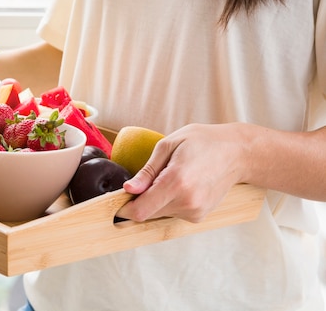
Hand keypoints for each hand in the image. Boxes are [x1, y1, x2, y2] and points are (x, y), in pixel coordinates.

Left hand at [117, 123, 248, 222]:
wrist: (238, 152)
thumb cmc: (204, 142)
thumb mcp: (169, 145)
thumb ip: (147, 171)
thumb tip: (129, 189)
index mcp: (176, 182)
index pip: (140, 211)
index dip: (125, 208)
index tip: (119, 198)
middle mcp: (187, 202)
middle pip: (148, 213)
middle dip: (141, 200)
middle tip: (149, 178)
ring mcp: (196, 211)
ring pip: (160, 214)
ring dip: (157, 201)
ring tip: (172, 177)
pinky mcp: (200, 216)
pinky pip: (174, 213)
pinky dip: (170, 202)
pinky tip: (182, 185)